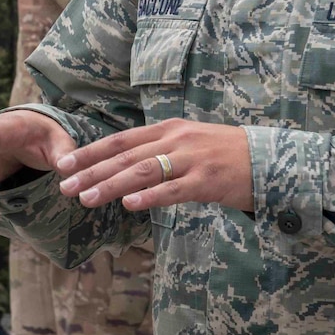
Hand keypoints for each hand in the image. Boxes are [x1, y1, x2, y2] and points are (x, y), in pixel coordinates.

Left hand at [56, 118, 254, 213]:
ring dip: (111, 185)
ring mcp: (192, 160)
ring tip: (86, 198)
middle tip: (64, 186)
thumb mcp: (190, 142)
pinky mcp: (208, 181)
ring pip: (143, 172)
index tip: (64, 164)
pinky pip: (173, 190)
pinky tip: (129, 205)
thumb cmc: (226, 154)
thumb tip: (125, 166)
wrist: (270, 159)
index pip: (121, 140)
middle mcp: (177, 140)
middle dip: (91, 171)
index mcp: (169, 129)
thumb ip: (160, 150)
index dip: (91, 152)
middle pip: (126, 157)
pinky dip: (150, 197)